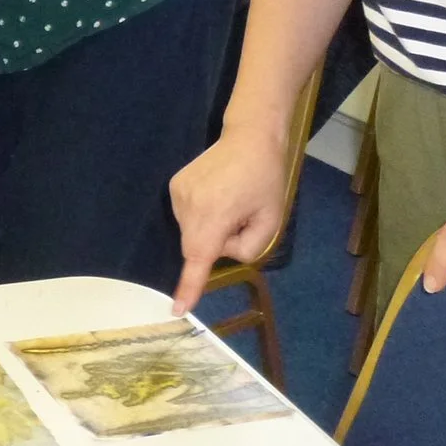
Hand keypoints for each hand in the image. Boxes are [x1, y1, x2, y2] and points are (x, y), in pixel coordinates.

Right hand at [168, 124, 292, 311]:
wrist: (249, 137)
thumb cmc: (266, 178)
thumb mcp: (271, 220)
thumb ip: (249, 247)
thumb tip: (223, 250)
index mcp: (216, 214)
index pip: (199, 258)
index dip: (189, 286)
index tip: (177, 308)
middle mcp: (189, 205)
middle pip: (196, 247)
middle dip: (216, 244)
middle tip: (241, 219)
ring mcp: (177, 194)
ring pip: (190, 233)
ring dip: (209, 229)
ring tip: (229, 202)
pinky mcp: (174, 186)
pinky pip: (186, 217)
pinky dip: (201, 216)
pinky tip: (215, 195)